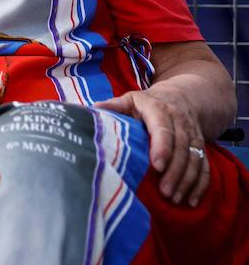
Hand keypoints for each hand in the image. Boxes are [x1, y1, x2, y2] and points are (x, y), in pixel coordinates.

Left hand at [95, 88, 208, 205]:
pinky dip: (200, 184)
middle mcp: (180, 121)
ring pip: (195, 158)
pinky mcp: (201, 146)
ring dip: (187, 180)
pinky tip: (192, 200)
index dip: (162, 147)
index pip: (163, 129)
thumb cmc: (148, 102)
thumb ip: (114, 105)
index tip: (157, 166)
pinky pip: (205, 166)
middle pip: (182, 148)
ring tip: (174, 198)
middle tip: (164, 191)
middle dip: (175, 171)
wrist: (182, 97)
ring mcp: (193, 134)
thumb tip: (92, 109)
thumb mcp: (131, 99)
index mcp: (159, 109)